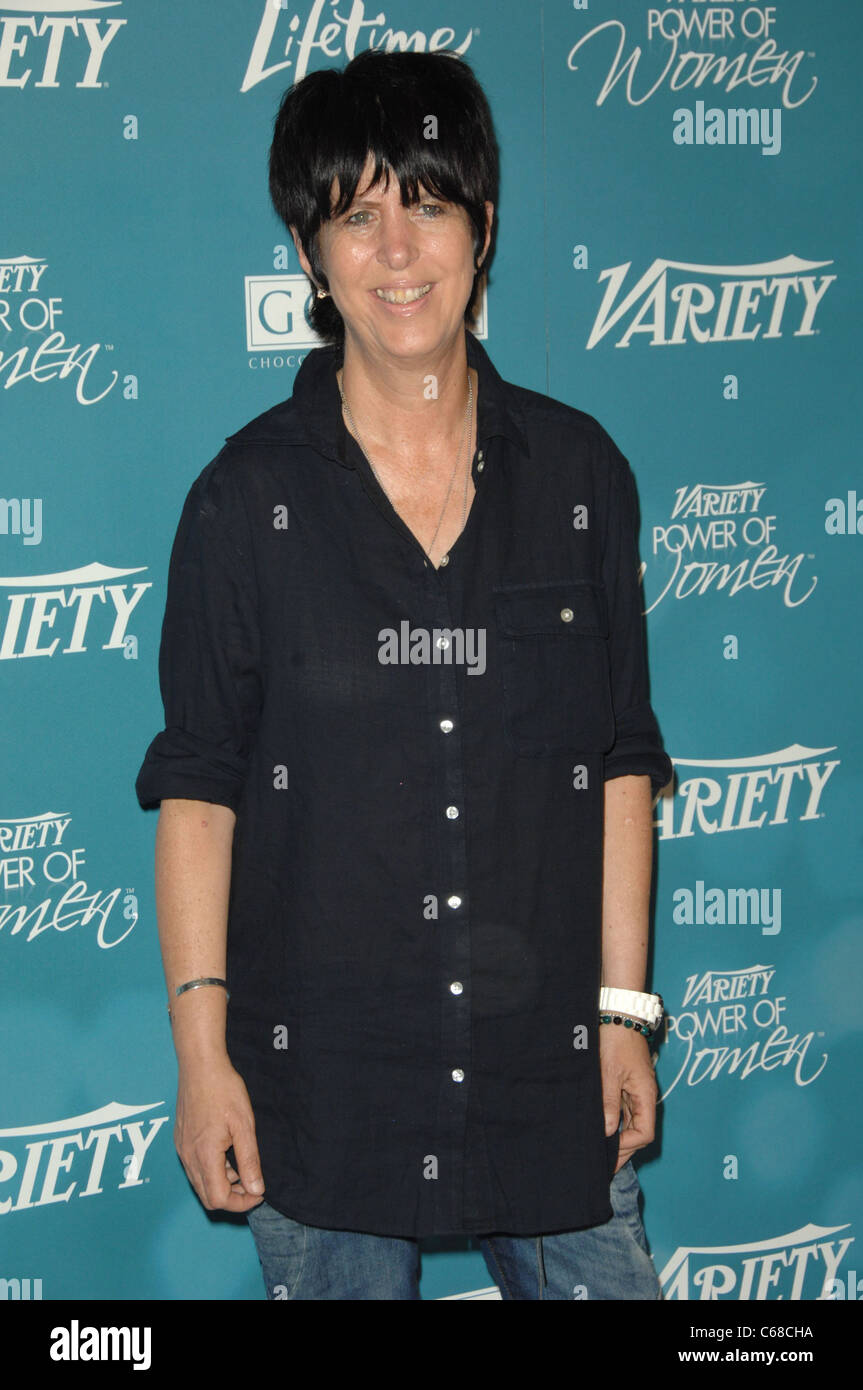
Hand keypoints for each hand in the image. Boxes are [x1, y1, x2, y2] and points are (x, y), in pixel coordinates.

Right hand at [175, 1056, 265, 1211]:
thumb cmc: (223, 1090)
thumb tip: (257, 1189)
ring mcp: (182, 1149)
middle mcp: (188, 1157)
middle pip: (207, 1197)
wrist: (200, 1065)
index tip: (259, 1192)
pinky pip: (194, 1168)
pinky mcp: (180, 1140)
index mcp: (204, 1156)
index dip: (241, 1203)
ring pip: (200, 1183)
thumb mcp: (244, 1125)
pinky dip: (212, 1170)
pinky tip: (226, 1153)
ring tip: (242, 1165)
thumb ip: (249, 1160)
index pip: (218, 1199)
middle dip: (232, 1197)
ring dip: (222, 1184)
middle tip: (253, 1184)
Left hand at [599, 1024, 656, 1173]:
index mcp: (645, 1094)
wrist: (619, 1014)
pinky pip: (624, 1110)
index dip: (628, 1146)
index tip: (608, 1151)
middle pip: (639, 1132)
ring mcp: (635, 1090)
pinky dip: (615, 1123)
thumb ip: (608, 1103)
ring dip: (618, 1138)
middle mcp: (644, 1096)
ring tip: (600, 1153)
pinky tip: (601, 1130)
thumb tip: (607, 1131)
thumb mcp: (608, 1073)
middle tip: (604, 1166)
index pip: (644, 1132)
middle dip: (623, 1150)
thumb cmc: (615, 1040)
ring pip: (631, 1123)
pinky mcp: (626, 1084)